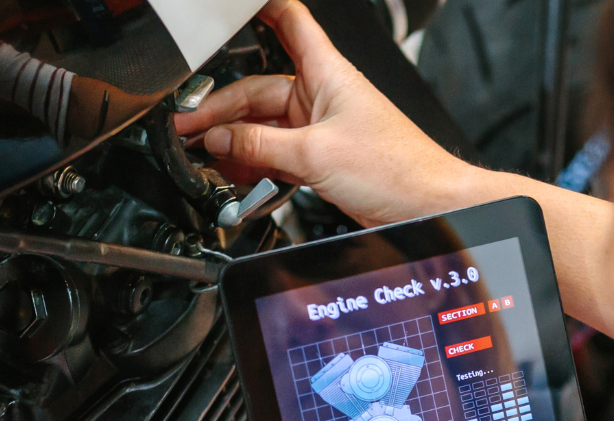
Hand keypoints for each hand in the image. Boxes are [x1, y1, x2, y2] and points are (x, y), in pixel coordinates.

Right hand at [174, 0, 482, 228]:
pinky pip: (276, 153)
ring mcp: (320, 128)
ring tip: (205, 154)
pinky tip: (235, 171)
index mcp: (327, 73)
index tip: (227, 9)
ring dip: (235, 141)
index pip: (289, 21)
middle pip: (258, 90)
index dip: (259, 8)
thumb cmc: (396, 169)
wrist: (425, 206)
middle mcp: (322, 95)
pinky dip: (254, 162)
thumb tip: (219, 140)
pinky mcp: (321, 158)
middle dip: (221, 109)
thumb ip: (260, 147)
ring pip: (264, 126)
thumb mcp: (315, 155)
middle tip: (188, 128)